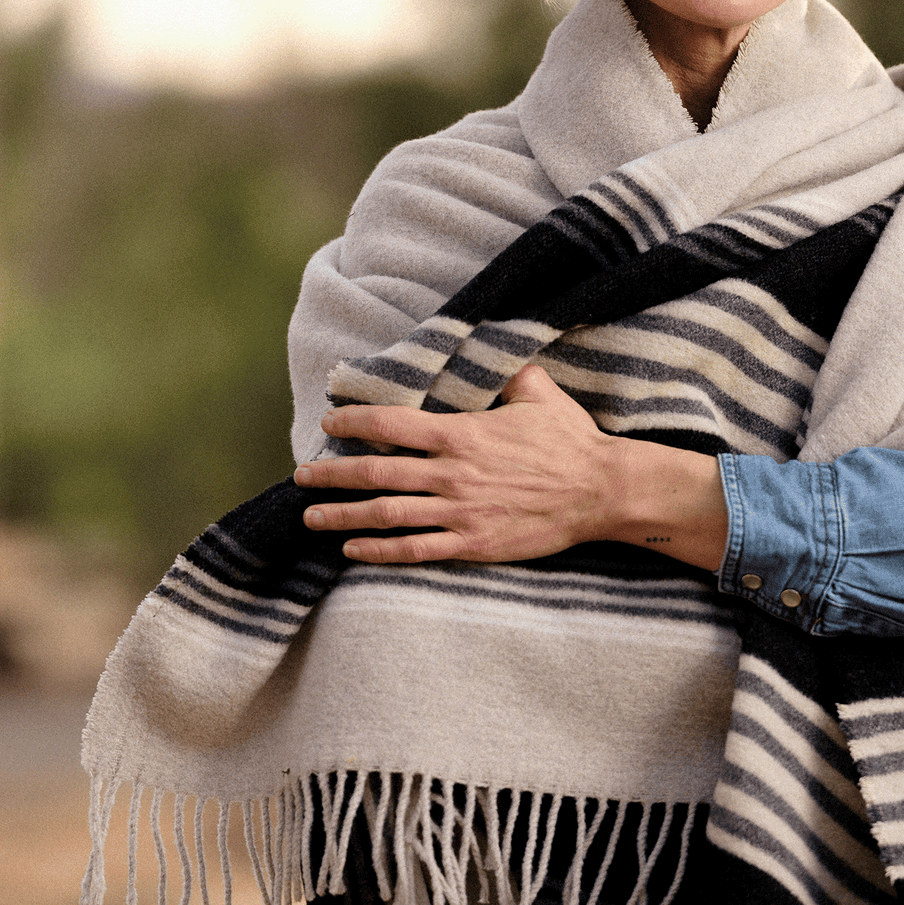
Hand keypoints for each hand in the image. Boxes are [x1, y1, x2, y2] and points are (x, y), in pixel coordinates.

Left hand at [293, 363, 728, 569]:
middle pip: (377, 472)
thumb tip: (500, 352)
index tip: (330, 423)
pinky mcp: (473, 543)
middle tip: (301, 477)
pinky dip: (380, 551)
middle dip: (333, 475)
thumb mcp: (540, 395)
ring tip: (313, 518)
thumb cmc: (571, 442)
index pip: (393, 424)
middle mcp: (453, 473)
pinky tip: (354, 552)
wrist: (601, 492)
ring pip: (387, 514)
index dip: (355, 422)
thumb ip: (511, 376)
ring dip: (344, 517)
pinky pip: (416, 550)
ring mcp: (461, 511)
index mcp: (462, 434)